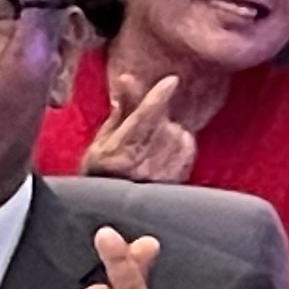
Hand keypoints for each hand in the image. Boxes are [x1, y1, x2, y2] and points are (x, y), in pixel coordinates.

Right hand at [78, 68, 196, 183]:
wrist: (110, 210)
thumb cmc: (100, 173)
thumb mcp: (102, 141)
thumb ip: (120, 110)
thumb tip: (127, 79)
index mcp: (118, 151)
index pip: (143, 117)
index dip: (157, 97)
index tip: (171, 81)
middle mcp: (140, 164)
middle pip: (162, 124)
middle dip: (158, 116)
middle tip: (149, 122)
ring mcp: (159, 176)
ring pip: (177, 135)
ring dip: (170, 130)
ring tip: (154, 140)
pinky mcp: (174, 183)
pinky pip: (188, 150)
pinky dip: (182, 144)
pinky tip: (168, 149)